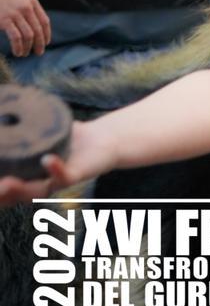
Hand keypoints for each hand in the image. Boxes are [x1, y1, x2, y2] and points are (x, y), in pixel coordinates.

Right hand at [0, 0, 50, 55]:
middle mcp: (26, 7)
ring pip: (29, 35)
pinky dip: (18, 47)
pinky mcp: (5, 20)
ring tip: (25, 54)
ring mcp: (16, 14)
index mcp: (32, 2)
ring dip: (28, 47)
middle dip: (39, 44)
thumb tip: (37, 28)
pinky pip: (16, 37)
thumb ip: (29, 9)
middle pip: (38, 30)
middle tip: (38, 53)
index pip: (44, 21)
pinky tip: (18, 52)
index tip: (46, 43)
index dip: (46, 34)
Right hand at [0, 121, 116, 205]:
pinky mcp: (76, 174)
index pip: (2, 190)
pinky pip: (64, 176)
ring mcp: (55, 181)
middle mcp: (37, 184)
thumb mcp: (39, 130)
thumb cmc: (67, 137)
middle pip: (12, 197)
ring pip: (35, 192)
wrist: (104, 140)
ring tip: (6, 183)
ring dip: (19, 189)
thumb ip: (21, 125)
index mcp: (24, 177)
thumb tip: (0, 107)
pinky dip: (54, 168)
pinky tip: (47, 160)